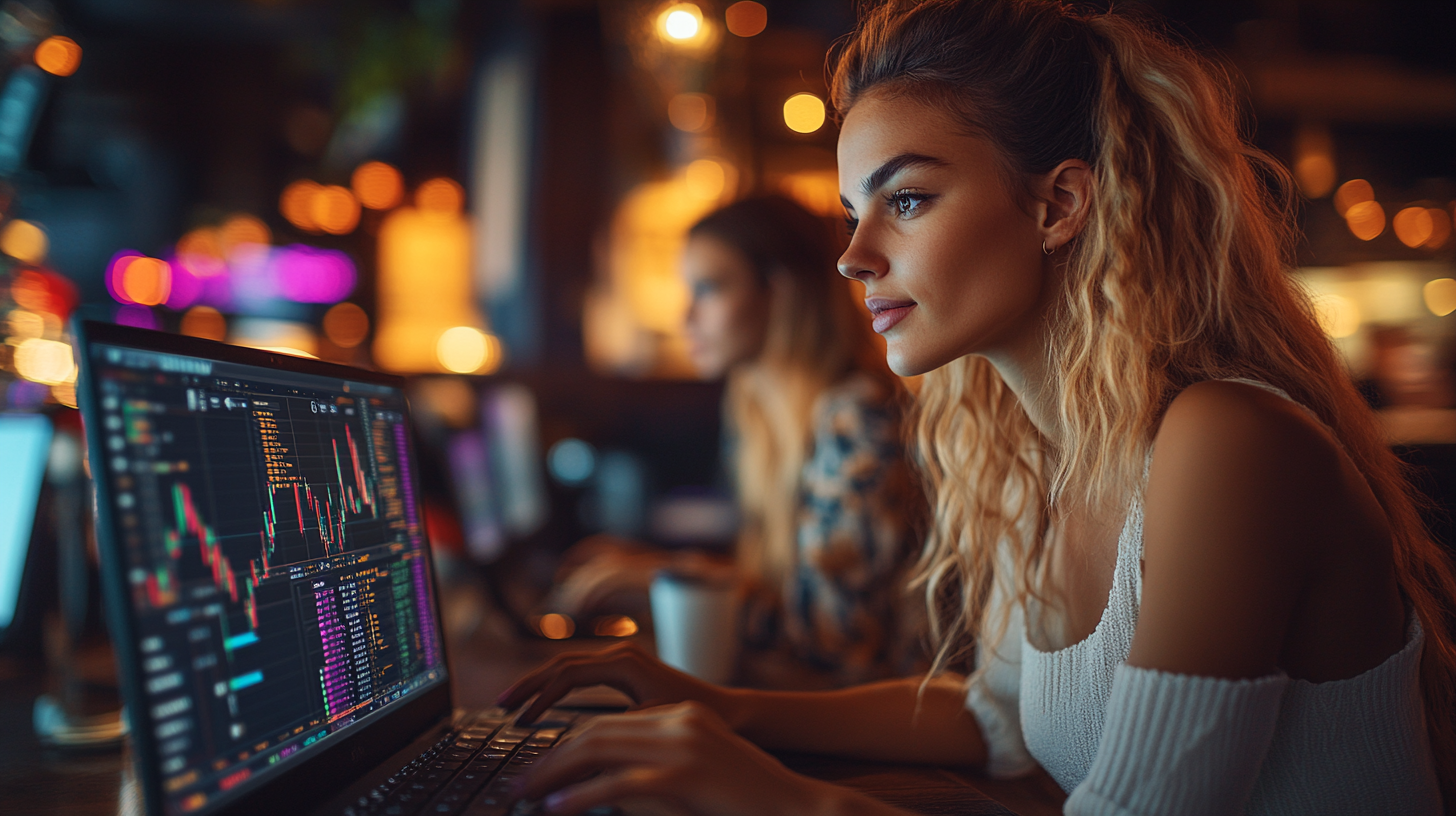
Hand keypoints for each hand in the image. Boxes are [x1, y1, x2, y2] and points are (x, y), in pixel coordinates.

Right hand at [497, 643, 729, 726]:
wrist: (730, 712)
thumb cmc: (697, 721)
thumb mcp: (651, 726)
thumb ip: (615, 729)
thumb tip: (580, 742)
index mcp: (624, 663)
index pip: (566, 674)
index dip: (537, 695)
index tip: (515, 716)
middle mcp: (621, 655)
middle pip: (561, 665)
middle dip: (528, 685)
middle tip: (499, 705)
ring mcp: (622, 660)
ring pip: (569, 669)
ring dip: (539, 686)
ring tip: (513, 707)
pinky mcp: (625, 671)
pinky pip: (581, 676)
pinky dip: (557, 690)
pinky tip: (543, 708)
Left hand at [517, 701, 851, 815]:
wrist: (797, 808)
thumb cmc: (744, 800)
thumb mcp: (695, 774)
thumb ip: (654, 769)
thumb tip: (601, 788)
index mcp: (679, 716)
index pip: (606, 723)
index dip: (564, 744)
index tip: (535, 769)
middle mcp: (678, 721)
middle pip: (595, 731)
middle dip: (549, 757)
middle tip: (516, 783)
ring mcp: (683, 744)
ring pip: (599, 750)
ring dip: (553, 774)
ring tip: (525, 795)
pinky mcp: (685, 774)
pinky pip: (619, 783)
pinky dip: (582, 796)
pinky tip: (557, 808)